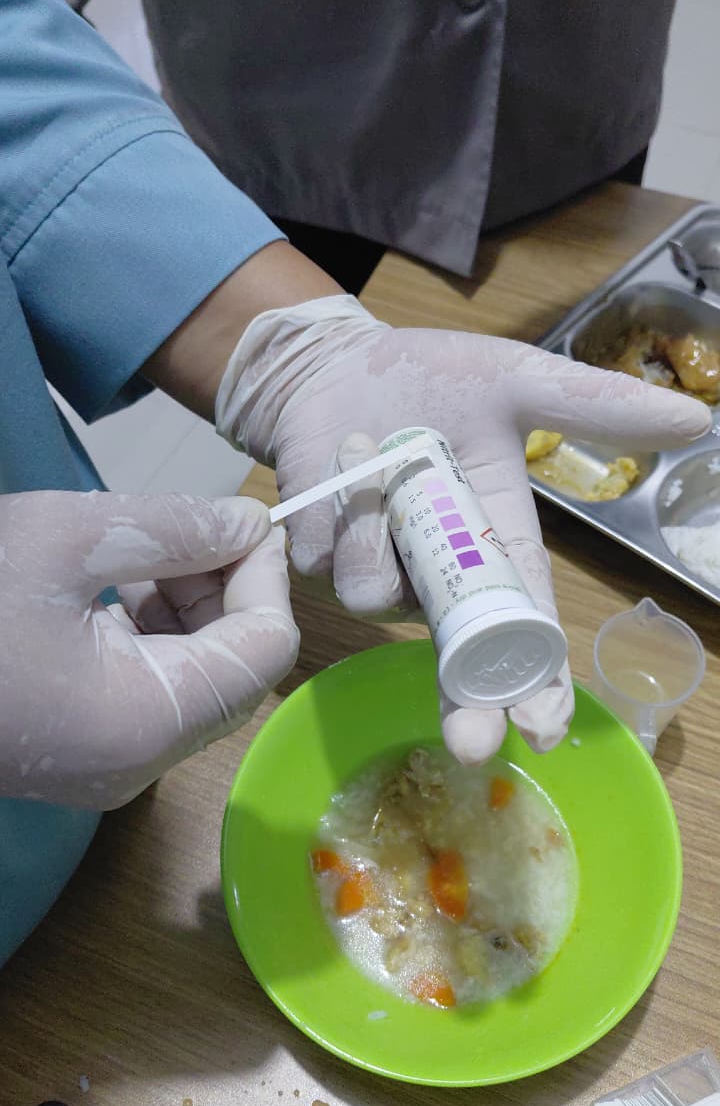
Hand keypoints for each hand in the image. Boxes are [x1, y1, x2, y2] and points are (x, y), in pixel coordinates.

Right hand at [0, 491, 297, 808]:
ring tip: (151, 549)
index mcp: (146, 720)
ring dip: (192, 609)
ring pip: (197, 682)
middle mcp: (140, 762)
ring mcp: (109, 767)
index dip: (265, 577)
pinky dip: (154, 635)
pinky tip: (123, 585)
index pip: (265, 650)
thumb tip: (247, 526)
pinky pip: (152, 693)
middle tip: (194, 526)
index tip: (240, 520)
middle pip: (237, 670)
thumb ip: (175, 529)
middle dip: (228, 590)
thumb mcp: (66, 537)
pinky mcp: (82, 753)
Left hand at [215, 295, 710, 761]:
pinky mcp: (317, 560)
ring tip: (377, 446)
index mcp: (498, 548)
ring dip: (378, 527)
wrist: (341, 364)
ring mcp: (377, 575)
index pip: (526, 634)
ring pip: (379, 597)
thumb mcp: (516, 384)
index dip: (537, 687)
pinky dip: (337, 507)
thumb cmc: (434, 378)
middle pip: (457, 664)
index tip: (544, 730)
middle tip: (471, 740)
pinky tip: (344, 453)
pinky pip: (325, 560)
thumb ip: (593, 410)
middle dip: (465, 704)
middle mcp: (440, 579)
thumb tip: (696, 423)